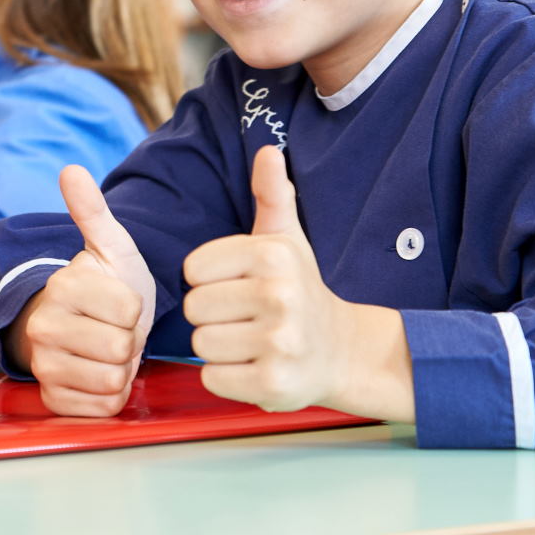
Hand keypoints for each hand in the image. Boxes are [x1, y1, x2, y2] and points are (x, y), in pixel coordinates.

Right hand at [7, 165, 155, 416]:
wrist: (83, 327)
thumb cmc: (105, 285)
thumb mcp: (110, 246)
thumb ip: (92, 211)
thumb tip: (71, 169)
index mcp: (62, 285)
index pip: (128, 309)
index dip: (136, 308)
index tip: (121, 303)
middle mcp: (44, 326)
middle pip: (119, 348)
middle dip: (129, 341)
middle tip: (117, 330)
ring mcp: (44, 366)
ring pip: (111, 381)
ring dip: (121, 369)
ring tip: (110, 351)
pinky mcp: (52, 400)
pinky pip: (101, 408)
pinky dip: (111, 396)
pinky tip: (101, 374)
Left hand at [182, 146, 414, 420]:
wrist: (342, 350)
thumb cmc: (299, 289)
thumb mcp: (286, 240)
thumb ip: (272, 195)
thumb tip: (268, 150)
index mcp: (272, 255)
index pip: (192, 269)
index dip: (208, 280)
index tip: (238, 285)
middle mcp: (279, 296)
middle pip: (194, 308)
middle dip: (212, 316)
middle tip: (245, 317)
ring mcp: (279, 342)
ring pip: (201, 343)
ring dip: (219, 347)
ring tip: (250, 341)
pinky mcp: (274, 383)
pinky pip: (213, 377)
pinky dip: (226, 377)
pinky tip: (253, 366)